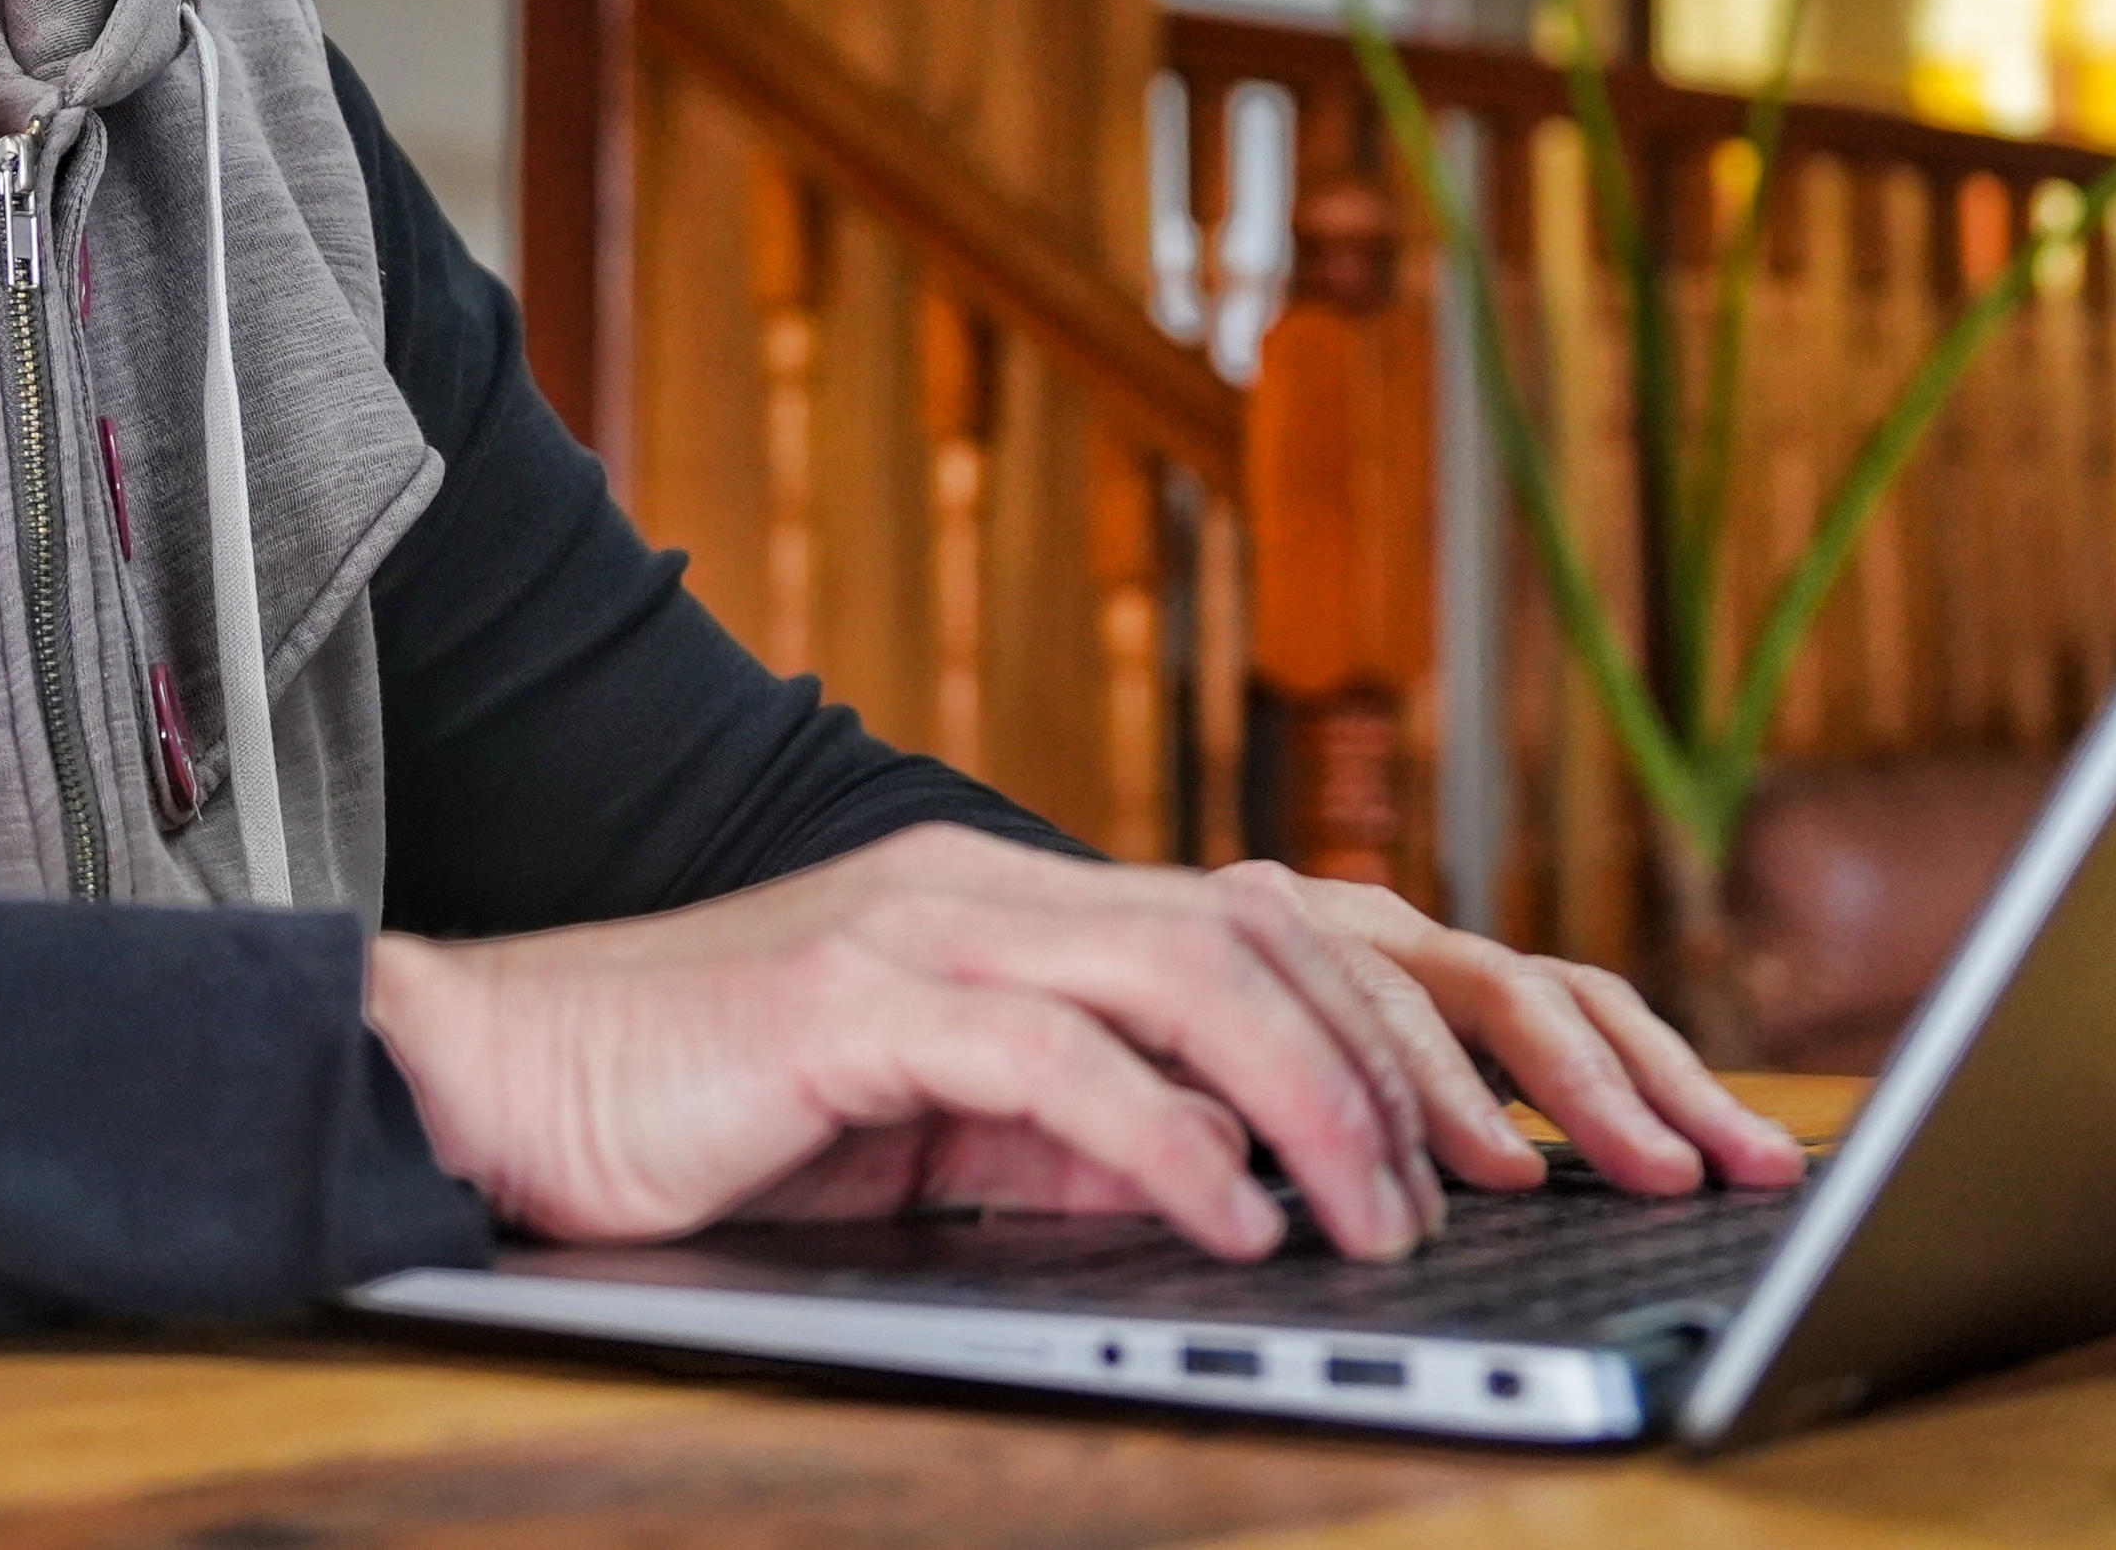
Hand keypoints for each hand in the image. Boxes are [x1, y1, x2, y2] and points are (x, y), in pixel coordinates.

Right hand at [361, 826, 1797, 1264]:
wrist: (506, 1078)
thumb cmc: (730, 1117)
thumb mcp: (964, 1133)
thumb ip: (1106, 1128)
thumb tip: (1280, 1190)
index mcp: (1057, 910)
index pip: (1315, 927)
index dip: (1476, 1019)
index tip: (1609, 1130)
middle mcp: (1018, 888)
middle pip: (1298, 925)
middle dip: (1456, 1050)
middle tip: (1564, 1175)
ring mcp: (940, 927)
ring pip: (1202, 966)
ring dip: (1331, 1099)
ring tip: (1408, 1217)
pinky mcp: (858, 1000)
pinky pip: (1056, 1056)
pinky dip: (1170, 1141)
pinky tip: (1238, 1226)